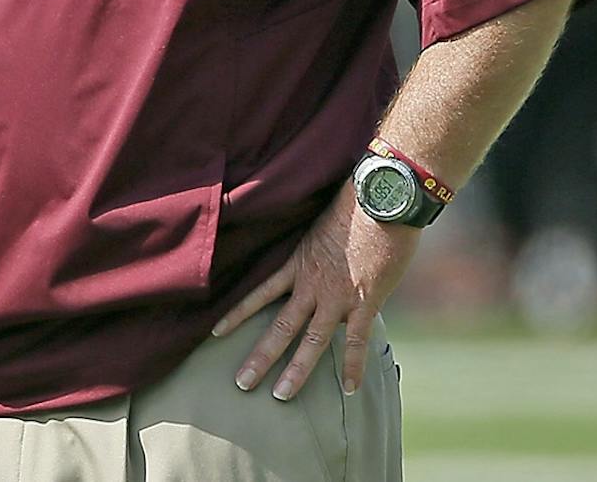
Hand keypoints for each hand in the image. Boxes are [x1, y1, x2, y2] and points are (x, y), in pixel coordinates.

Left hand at [215, 190, 418, 400]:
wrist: (380, 200)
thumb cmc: (352, 206)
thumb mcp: (321, 228)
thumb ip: (315, 253)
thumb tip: (318, 265)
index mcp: (297, 264)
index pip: (259, 293)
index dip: (238, 314)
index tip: (216, 334)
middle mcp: (310, 284)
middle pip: (280, 326)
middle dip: (260, 357)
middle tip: (241, 383)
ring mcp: (337, 296)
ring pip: (311, 340)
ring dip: (296, 371)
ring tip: (280, 396)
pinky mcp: (365, 301)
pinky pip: (357, 341)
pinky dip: (353, 365)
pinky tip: (350, 390)